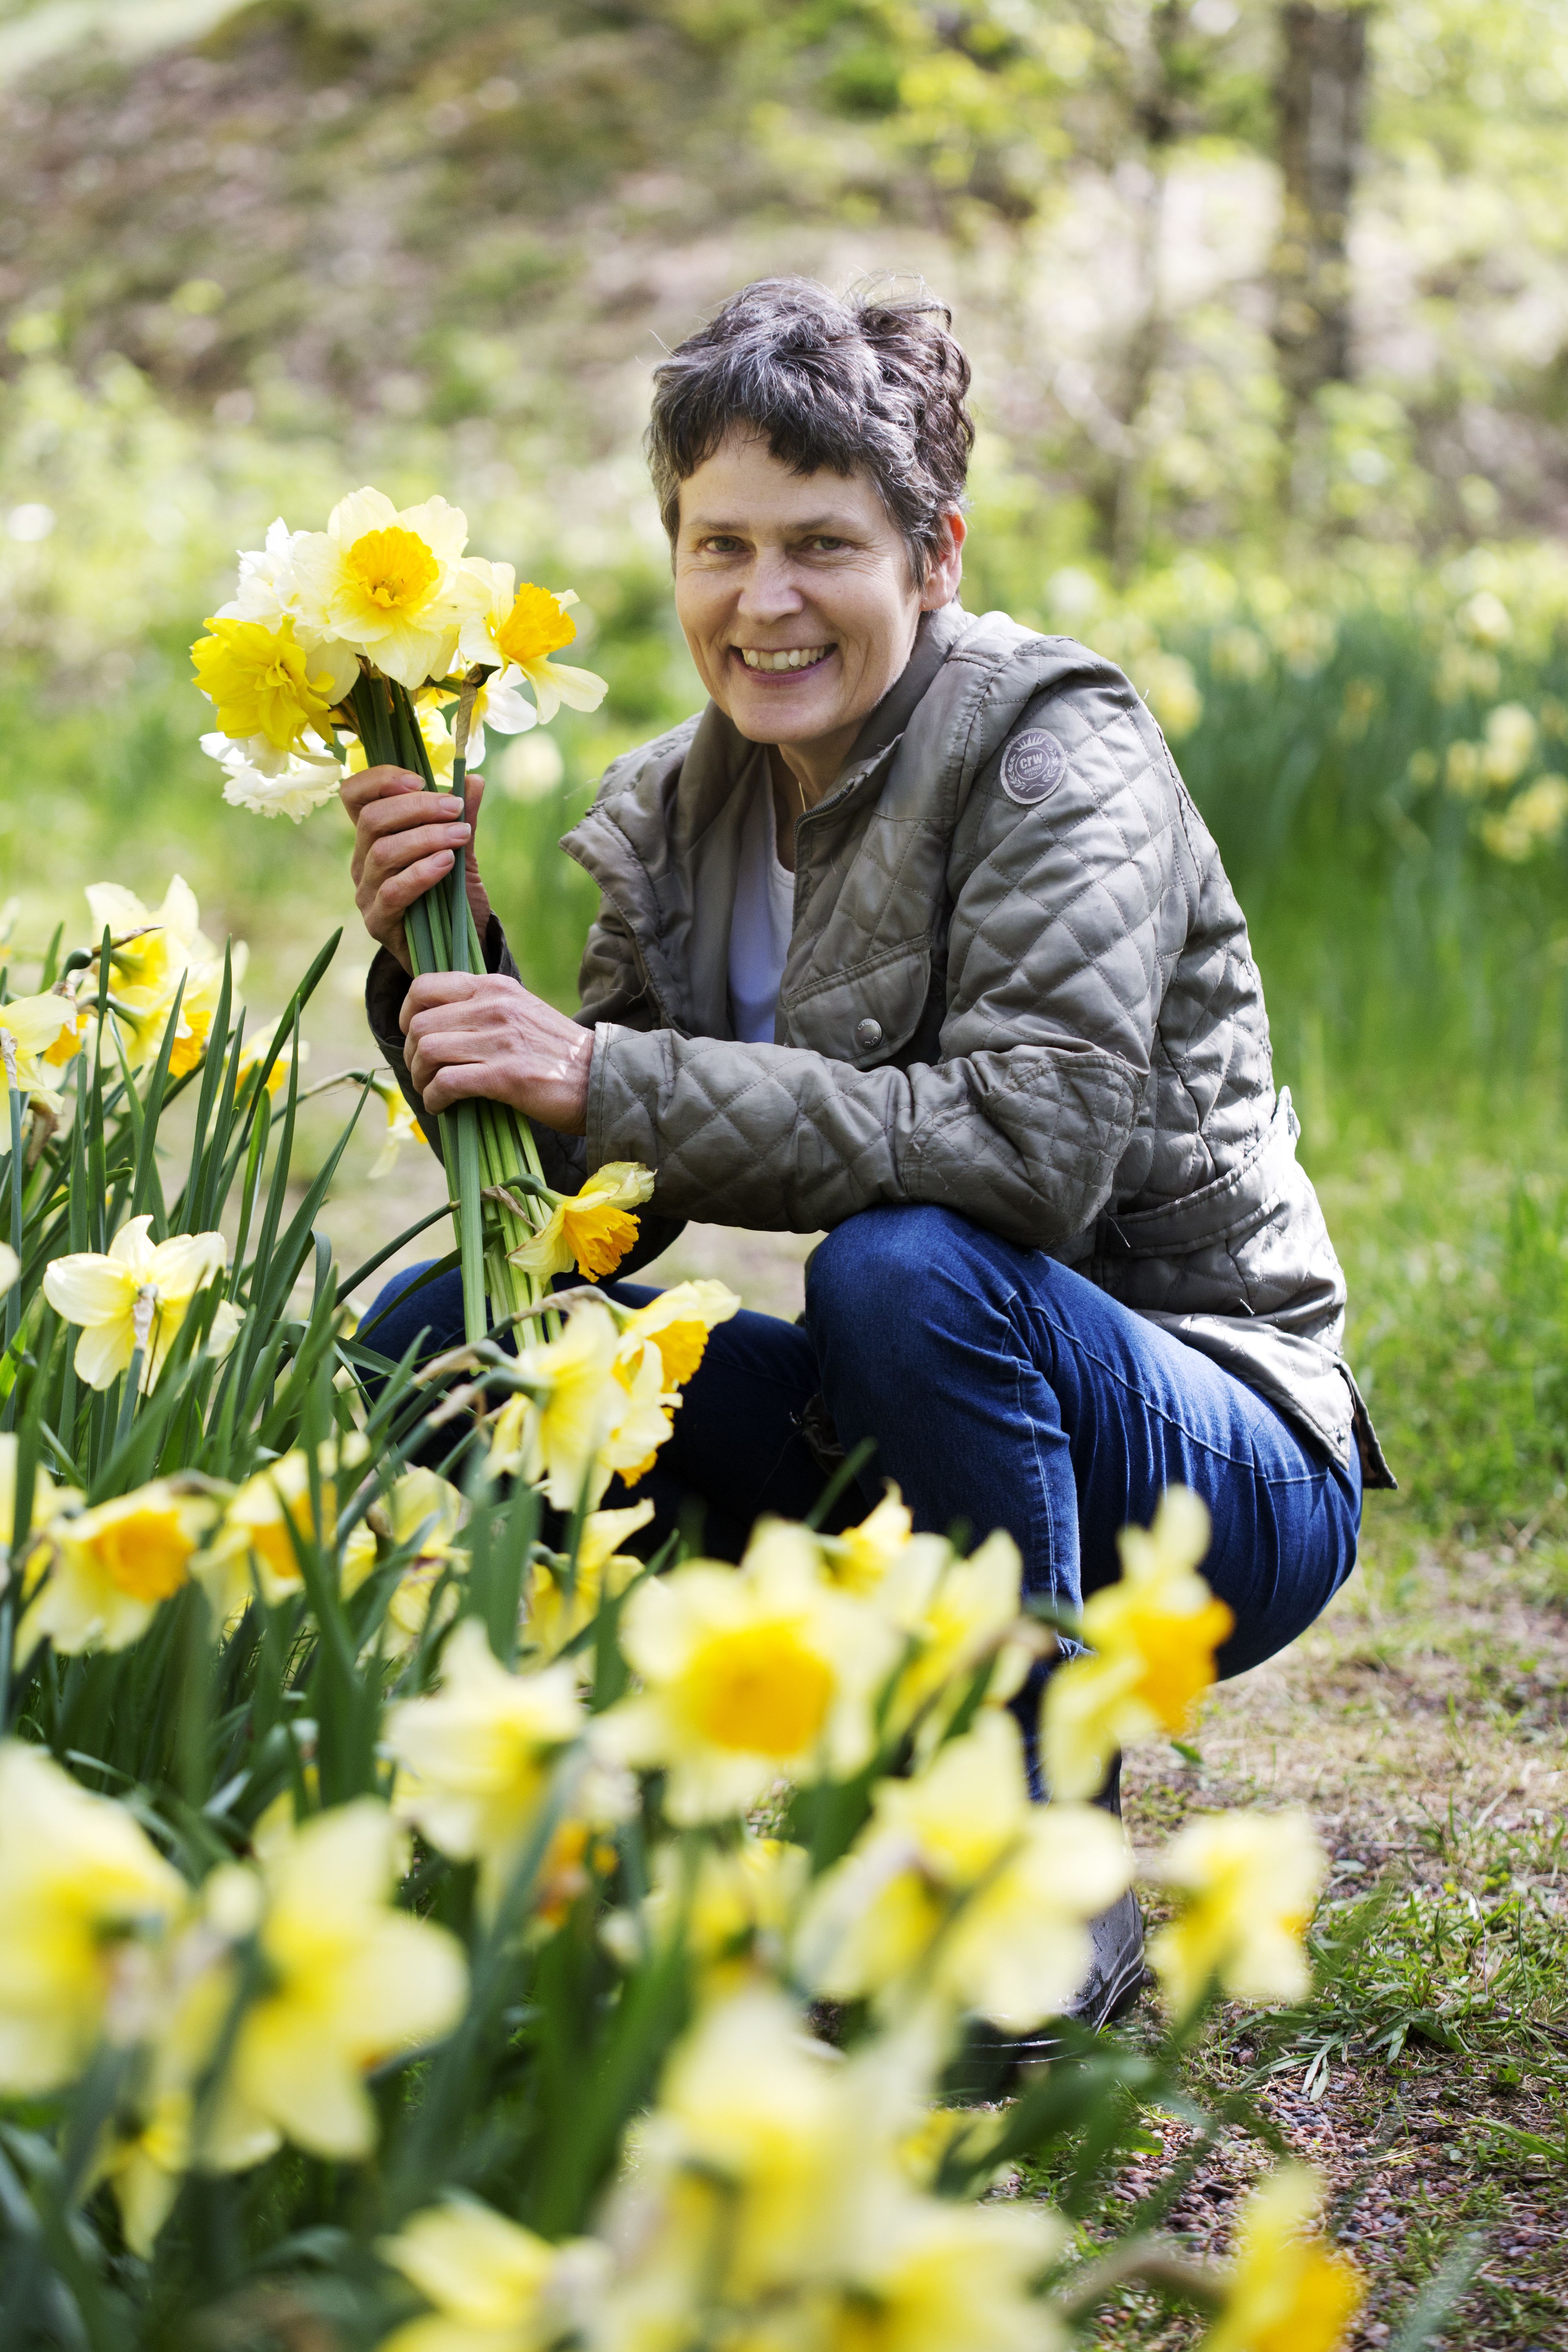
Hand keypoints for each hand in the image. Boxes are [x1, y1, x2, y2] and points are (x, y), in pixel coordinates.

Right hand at [342, 765, 492, 973]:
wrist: (456, 952)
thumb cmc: (453, 899)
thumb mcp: (461, 853)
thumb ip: (461, 818)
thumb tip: (473, 779)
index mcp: (374, 836)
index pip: (355, 795)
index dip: (379, 780)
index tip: (419, 779)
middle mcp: (362, 862)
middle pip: (372, 819)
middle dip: (417, 807)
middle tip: (456, 808)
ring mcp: (366, 893)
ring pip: (382, 852)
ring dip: (425, 837)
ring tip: (460, 835)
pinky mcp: (378, 922)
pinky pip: (393, 891)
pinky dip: (421, 872)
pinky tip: (447, 863)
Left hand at [401, 970, 592, 1134]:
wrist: (603, 1079)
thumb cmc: (560, 1055)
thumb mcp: (523, 1013)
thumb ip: (487, 1010)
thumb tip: (442, 1024)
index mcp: (496, 988)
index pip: (426, 986)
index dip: (407, 1013)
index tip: (412, 1036)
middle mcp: (494, 1007)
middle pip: (420, 1024)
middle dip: (411, 1054)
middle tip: (422, 1073)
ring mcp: (499, 1040)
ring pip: (427, 1051)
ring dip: (420, 1077)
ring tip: (430, 1091)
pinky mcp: (505, 1075)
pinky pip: (446, 1082)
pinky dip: (434, 1097)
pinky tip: (442, 1106)